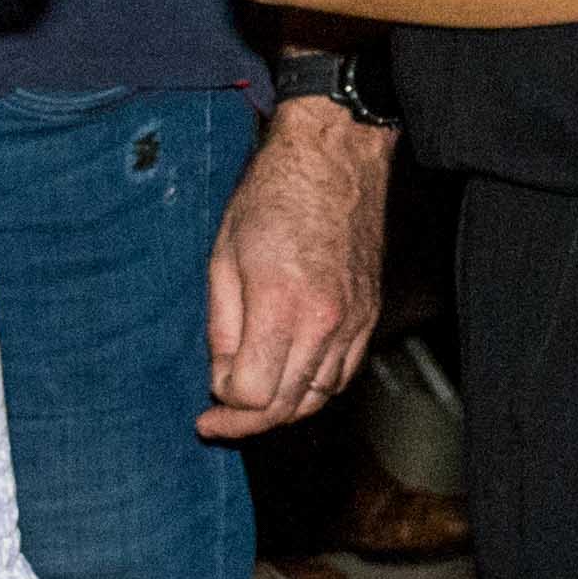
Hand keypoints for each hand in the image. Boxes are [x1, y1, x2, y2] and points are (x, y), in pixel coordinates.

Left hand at [202, 95, 389, 439]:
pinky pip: (342, 376)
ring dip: (282, 410)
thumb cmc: (273, 195)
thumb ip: (222, 327)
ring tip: (252, 403)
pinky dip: (314, 389)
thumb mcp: (223, 256)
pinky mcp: (369, 316)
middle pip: (287, 406)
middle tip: (218, 420)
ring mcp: (354, 321)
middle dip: (247, 421)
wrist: (334, 157)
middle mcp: (325, 322)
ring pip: (318, 398)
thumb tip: (222, 378)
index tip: (208, 397)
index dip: (224, 402)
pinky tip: (289, 380)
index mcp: (281, 304)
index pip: (252, 392)